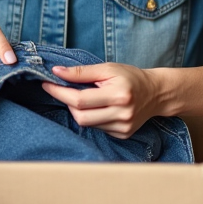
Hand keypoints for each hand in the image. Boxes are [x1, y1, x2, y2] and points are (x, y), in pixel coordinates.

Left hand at [40, 62, 172, 138]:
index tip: (46, 84)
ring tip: (86, 98)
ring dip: (79, 111)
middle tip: (64, 90)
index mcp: (119, 95)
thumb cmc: (130, 77)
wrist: (156, 93)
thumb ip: (81, 72)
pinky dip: (91, 117)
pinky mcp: (123, 134)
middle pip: (81, 116)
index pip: (80, 99)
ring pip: (87, 123)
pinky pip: (97, 128)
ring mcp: (123, 127)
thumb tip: (56, 72)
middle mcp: (122, 114)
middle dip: (68, 103)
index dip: (59, 92)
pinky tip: (99, 108)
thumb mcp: (107, 68)